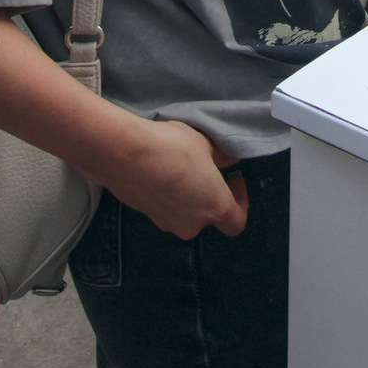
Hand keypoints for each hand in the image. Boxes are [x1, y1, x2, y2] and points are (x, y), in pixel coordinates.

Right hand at [109, 117, 250, 239]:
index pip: (236, 223)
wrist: (125, 155)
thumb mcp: (206, 144)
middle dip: (209, 194)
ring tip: (180, 166)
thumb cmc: (174, 149)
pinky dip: (166, 194)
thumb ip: (222, 157)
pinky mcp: (144, 214)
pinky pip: (163, 207)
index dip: (241, 202)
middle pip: (208, 216)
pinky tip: (159, 171)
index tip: (234, 178)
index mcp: (214, 208)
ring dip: (187, 195)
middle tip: (205, 168)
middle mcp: (192, 224)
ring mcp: (165, 222)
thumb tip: (230, 160)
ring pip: (184, 212)